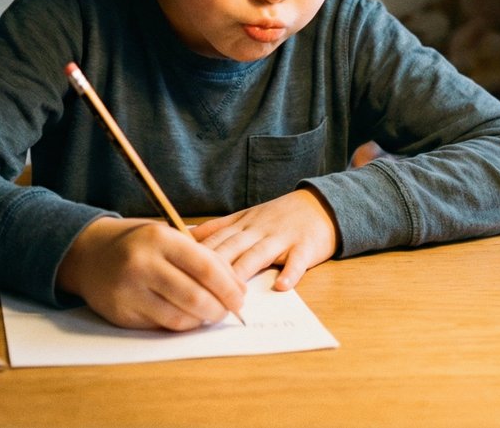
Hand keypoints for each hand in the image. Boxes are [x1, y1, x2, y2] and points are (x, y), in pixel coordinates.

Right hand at [56, 217, 247, 330]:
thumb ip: (201, 256)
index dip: (229, 287)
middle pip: (195, 297)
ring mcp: (130, 291)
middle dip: (220, 309)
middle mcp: (143, 264)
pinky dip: (181, 325)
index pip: (205, 268)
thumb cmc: (137, 243)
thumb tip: (236, 287)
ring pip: (180, 318)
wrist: (88, 253)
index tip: (240, 297)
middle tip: (228, 310)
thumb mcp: (167, 236)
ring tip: (209, 313)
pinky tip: (187, 317)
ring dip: (201, 320)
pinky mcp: (122, 313)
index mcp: (159, 238)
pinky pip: (161, 326)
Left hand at [189, 188, 338, 291]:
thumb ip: (218, 228)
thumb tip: (185, 235)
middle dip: (214, 269)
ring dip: (245, 272)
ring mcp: (282, 238)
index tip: (178, 273)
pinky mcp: (305, 246)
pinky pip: (297, 261)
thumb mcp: (246, 217)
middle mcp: (258, 230)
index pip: (215, 241)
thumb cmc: (279, 216)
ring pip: (259, 255)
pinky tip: (282, 286)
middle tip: (198, 291)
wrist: (320, 205)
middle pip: (232, 248)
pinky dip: (291, 273)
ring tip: (233, 294)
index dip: (196, 257)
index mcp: (242, 225)